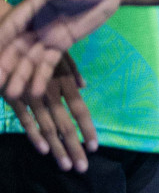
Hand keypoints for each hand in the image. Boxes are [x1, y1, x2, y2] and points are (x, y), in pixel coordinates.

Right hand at [0, 0, 121, 101]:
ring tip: (13, 95)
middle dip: (4, 64)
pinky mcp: (61, 43)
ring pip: (28, 58)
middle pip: (15, 45)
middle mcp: (35, 22)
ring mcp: (47, 34)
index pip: (13, 22)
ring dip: (20, 75)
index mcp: (35, 3)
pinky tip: (37, 91)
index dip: (0, 38)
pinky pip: (48, 62)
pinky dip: (42, 76)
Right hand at [1, 51, 96, 171]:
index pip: (80, 109)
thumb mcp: (58, 55)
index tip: (94, 146)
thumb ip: (71, 70)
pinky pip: (25, 120)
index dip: (87, 128)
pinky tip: (44, 150)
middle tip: (82, 166)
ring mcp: (32, 95)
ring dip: (58, 147)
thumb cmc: (37, 49)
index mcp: (64, 81)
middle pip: (66, 124)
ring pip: (48, 126)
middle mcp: (51, 91)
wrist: (11, 44)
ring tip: (66, 165)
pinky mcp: (14, 98)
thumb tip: (85, 85)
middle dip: (74, 147)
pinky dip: (35, 135)